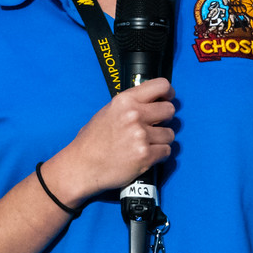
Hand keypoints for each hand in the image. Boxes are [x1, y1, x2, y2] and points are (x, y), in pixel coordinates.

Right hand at [40, 77, 175, 204]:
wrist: (82, 166)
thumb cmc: (92, 141)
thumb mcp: (108, 112)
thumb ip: (131, 105)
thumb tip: (152, 102)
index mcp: (125, 100)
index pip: (161, 86)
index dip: (168, 93)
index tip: (168, 98)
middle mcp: (134, 115)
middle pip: (169, 110)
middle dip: (165, 119)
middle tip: (155, 126)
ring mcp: (141, 136)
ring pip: (170, 133)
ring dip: (162, 139)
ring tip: (147, 143)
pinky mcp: (145, 155)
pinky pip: (167, 151)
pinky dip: (159, 154)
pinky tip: (147, 155)